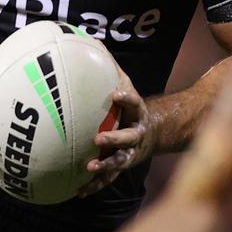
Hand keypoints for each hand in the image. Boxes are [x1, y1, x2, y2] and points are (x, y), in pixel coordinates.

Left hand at [80, 67, 159, 196]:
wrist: (152, 132)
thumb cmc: (130, 106)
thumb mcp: (126, 86)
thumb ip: (112, 69)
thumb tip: (94, 40)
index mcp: (137, 112)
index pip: (134, 102)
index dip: (126, 98)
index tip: (116, 93)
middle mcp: (136, 133)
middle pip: (129, 137)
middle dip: (115, 138)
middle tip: (99, 138)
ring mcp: (131, 152)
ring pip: (120, 160)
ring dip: (106, 165)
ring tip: (90, 166)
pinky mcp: (122, 166)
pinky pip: (108, 178)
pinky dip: (95, 184)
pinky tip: (78, 191)